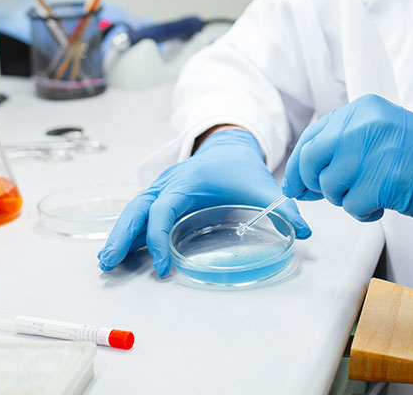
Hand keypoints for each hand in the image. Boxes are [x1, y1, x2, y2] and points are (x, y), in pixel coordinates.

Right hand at [98, 129, 311, 275]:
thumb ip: (284, 209)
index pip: (164, 210)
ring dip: (119, 235)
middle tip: (109, 263)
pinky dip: (127, 230)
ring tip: (106, 262)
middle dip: (123, 236)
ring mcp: (160, 188)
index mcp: (187, 182)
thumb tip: (306, 232)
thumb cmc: (241, 169)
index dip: (158, 237)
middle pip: (137, 209)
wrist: (229, 146)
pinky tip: (119, 252)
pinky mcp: (160, 196)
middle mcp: (168, 184)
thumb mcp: (262, 187)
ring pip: (133, 211)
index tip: (162, 265)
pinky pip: (138, 213)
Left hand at [282, 94, 412, 221]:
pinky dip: (364, 213)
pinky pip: (352, 206)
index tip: (294, 183)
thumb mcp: (383, 133)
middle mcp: (365, 124)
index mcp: (363, 110)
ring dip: (346, 200)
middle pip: (311, 159)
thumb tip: (303, 174)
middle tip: (326, 195)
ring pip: (330, 186)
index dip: (297, 165)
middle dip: (313, 184)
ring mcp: (374, 150)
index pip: (313, 136)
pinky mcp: (384, 180)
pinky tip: (383, 204)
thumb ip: (346, 145)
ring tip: (372, 194)